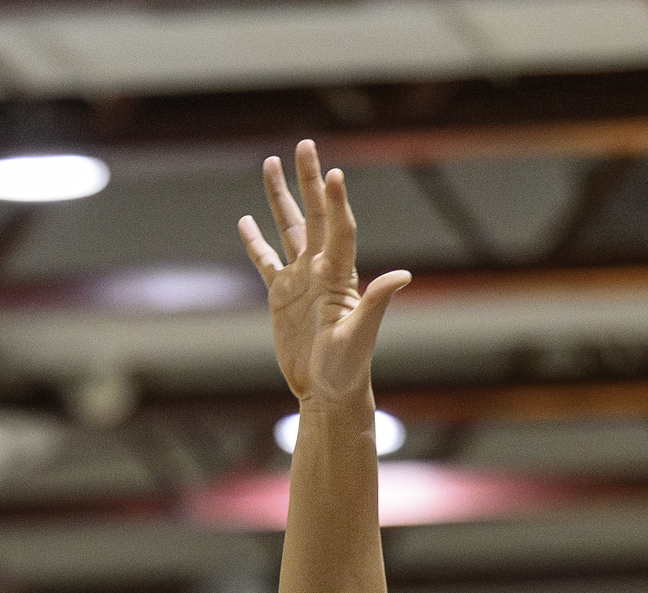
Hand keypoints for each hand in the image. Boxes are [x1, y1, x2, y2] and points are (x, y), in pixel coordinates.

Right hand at [238, 139, 408, 410]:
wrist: (328, 391)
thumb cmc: (349, 368)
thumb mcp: (361, 336)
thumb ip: (377, 303)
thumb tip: (402, 276)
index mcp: (340, 276)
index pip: (339, 229)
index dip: (337, 203)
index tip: (334, 173)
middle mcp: (320, 269)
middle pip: (314, 215)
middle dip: (309, 180)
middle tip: (304, 145)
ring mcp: (300, 279)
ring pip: (288, 228)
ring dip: (279, 197)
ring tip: (270, 162)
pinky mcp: (281, 295)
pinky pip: (266, 261)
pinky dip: (255, 242)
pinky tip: (245, 221)